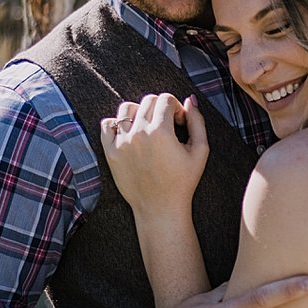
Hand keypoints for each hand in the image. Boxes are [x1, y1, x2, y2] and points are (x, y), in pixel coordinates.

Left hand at [102, 93, 208, 214]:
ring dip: (139, 113)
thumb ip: (197, 122)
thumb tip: (190, 100)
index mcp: (161, 132)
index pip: (165, 99)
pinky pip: (107, 125)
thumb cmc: (183, 181)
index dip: (176, 107)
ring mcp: (121, 143)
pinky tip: (130, 134)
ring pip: (126, 108)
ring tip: (147, 128)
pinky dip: (117, 124)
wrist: (160, 208)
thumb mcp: (201, 151)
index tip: (179, 123)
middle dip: (160, 108)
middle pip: (148, 101)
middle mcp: (138, 134)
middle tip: (166, 127)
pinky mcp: (110, 152)